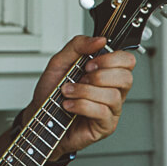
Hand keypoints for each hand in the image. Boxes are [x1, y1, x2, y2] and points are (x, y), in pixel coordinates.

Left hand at [23, 35, 135, 158]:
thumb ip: (77, 46)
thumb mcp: (59, 62)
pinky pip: (102, 112)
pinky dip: (81, 105)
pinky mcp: (105, 125)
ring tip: (68, 92)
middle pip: (126, 77)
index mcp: (106, 73)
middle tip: (81, 78)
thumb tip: (100, 40)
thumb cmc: (51, 92)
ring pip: (113, 95)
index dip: (111, 59)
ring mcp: (111, 109)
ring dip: (84, 91)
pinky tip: (69, 105)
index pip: (127, 60)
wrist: (39, 117)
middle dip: (99, 75)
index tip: (90, 63)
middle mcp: (112, 90)